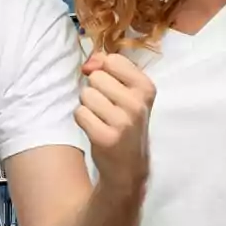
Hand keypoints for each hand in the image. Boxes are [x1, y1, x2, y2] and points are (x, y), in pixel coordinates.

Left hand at [76, 52, 152, 192]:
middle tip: (106, 107)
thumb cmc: (125, 122)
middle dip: (95, 90)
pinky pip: (80, 113)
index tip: (110, 86)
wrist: (128, 165)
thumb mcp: (128, 93)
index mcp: (146, 88)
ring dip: (88, 105)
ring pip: (86, 94)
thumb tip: (89, 63)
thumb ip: (109, 69)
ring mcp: (122, 122)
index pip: (113, 60)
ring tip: (101, 118)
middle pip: (96, 77)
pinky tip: (95, 128)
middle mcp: (137, 104)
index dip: (104, 70)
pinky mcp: (105, 137)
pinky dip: (83, 120)